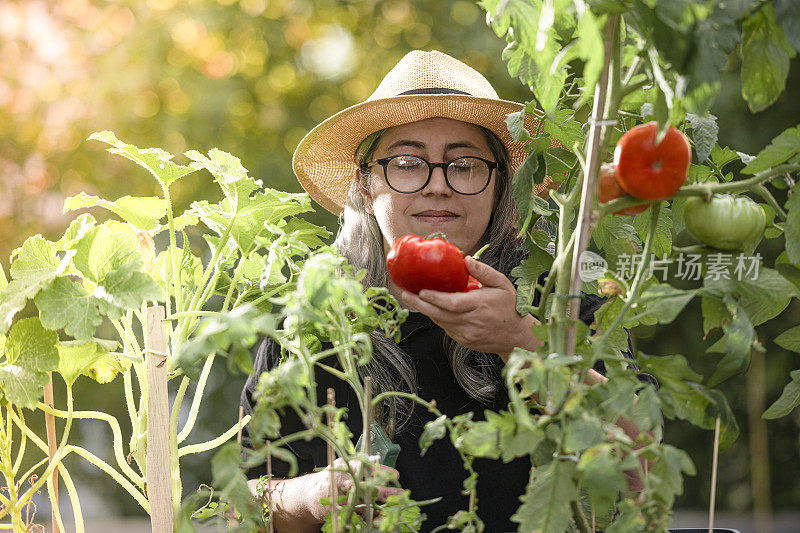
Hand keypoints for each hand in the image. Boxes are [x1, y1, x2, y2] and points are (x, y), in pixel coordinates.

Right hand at [306, 457, 402, 522]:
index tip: (395, 474)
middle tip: (400, 493)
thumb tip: (376, 460)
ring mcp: (338, 499)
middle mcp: (340, 483)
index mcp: (342, 468)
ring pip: (363, 504)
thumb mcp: (342, 465)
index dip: (381, 471)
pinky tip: (375, 515)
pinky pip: (356, 516)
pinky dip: (367, 516)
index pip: (365, 467)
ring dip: (379, 506)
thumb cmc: (330, 479)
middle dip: (385, 491)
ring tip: (390, 508)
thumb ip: (358, 463)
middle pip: (366, 487)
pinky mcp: (336, 513)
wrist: (309, 495)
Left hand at [400, 256, 541, 360]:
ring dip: (426, 311)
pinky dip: (437, 318)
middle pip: (439, 314)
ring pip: (440, 322)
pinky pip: (445, 328)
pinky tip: (430, 308)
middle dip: (419, 304)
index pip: (452, 303)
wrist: (516, 337)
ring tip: (413, 298)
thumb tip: (465, 259)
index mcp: (479, 305)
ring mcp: (466, 334)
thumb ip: (484, 271)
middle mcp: (471, 321)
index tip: (420, 290)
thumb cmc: (509, 307)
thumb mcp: (502, 284)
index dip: (434, 298)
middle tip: (405, 294)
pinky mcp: (463, 341)